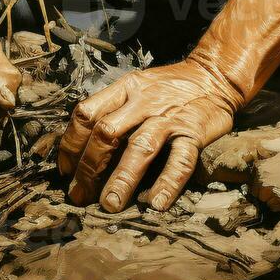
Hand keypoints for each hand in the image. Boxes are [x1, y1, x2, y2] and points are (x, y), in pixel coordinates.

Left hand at [57, 57, 242, 212]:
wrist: (213, 75)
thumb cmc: (168, 87)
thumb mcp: (136, 86)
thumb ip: (113, 108)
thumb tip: (83, 146)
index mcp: (124, 89)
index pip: (87, 113)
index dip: (71, 144)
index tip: (66, 170)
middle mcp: (143, 102)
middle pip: (106, 133)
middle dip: (89, 168)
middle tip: (80, 195)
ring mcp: (168, 117)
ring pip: (140, 147)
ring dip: (122, 178)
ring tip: (110, 205)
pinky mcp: (193, 132)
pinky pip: (179, 160)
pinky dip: (167, 183)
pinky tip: (155, 203)